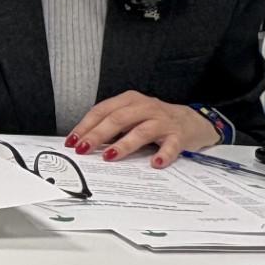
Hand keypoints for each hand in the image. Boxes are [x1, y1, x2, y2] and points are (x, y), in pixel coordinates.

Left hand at [66, 92, 217, 168]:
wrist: (193, 121)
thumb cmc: (155, 119)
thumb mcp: (132, 115)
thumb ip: (112, 125)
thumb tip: (83, 142)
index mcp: (130, 100)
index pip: (102, 111)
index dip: (85, 126)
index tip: (71, 141)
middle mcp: (146, 107)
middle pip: (117, 119)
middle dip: (97, 135)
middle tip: (82, 149)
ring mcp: (163, 121)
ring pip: (140, 131)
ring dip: (123, 144)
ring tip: (110, 156)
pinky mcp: (179, 135)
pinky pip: (171, 146)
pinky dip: (163, 154)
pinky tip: (155, 163)